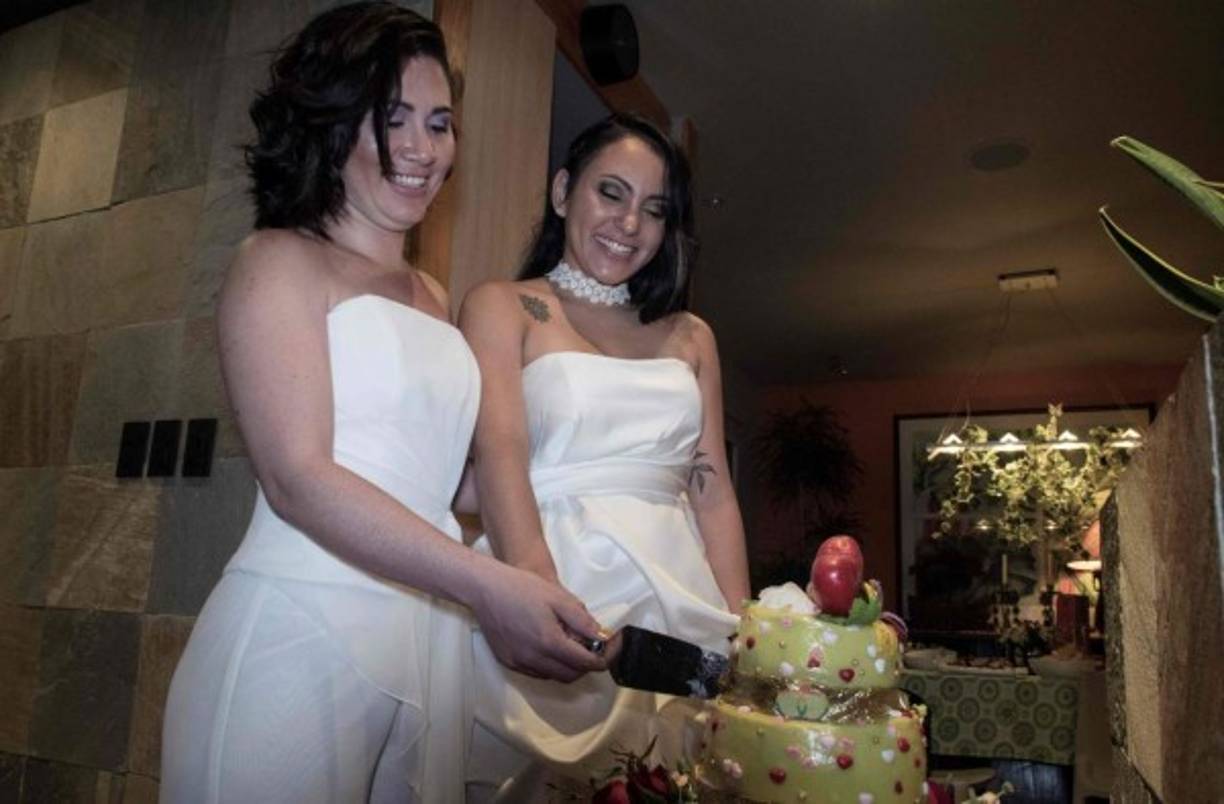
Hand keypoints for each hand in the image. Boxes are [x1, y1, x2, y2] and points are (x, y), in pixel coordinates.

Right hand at [473, 563, 608, 681]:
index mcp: (549, 642)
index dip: (603, 658)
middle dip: (586, 665)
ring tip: (569, 644)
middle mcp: (534, 659)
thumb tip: (601, 637)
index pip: (586, 663)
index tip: (610, 650)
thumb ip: (582, 621)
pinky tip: (549, 646)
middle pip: (571, 675)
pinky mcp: (508, 662)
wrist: (485, 588)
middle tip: (592, 647)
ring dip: (567, 666)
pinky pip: (536, 672)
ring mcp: (519, 663)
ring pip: (553, 676)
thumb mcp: (559, 598)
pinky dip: (549, 665)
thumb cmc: (522, 588)